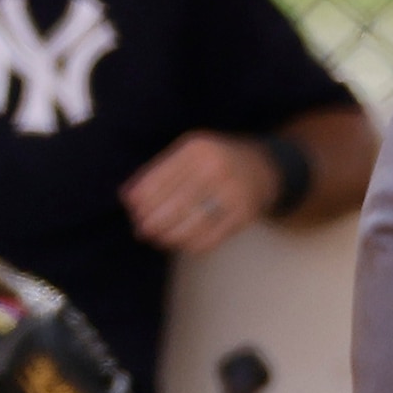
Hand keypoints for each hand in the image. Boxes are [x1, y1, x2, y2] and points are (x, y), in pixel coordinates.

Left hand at [121, 128, 282, 253]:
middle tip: (141, 231)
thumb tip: (127, 196)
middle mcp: (216, 167)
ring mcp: (232, 190)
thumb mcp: (190, 154)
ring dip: (170, 235)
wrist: (265, 167)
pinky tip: (181, 244)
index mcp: (197, 148)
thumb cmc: (216, 161)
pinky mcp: (244, 213)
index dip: (144, 198)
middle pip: (176, 201)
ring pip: (194, 221)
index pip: (162, 177)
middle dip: (154, 220)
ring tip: (157, 239)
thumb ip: (160, 171)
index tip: (133, 211)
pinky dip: (192, 244)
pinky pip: (213, 235)